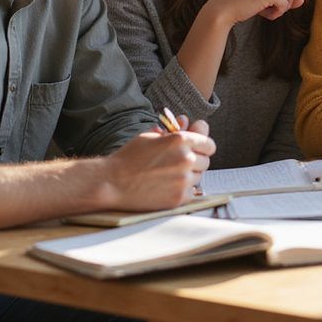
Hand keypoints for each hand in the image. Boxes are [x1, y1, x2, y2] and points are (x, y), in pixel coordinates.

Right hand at [99, 120, 215, 210]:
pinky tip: (166, 186)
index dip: (203, 147)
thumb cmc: (129, 157)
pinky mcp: (179, 198)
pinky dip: (182, 190)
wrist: (112, 182)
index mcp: (180, 140)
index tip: (197, 150)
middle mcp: (186, 159)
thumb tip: (195, 124)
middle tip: (177, 164)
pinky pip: (191, 192)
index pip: (209, 144)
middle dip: (195, 161)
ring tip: (167, 175)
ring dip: (189, 176)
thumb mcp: (151, 136)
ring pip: (199, 177)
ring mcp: (183, 180)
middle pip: (205, 161)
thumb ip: (176, 131)